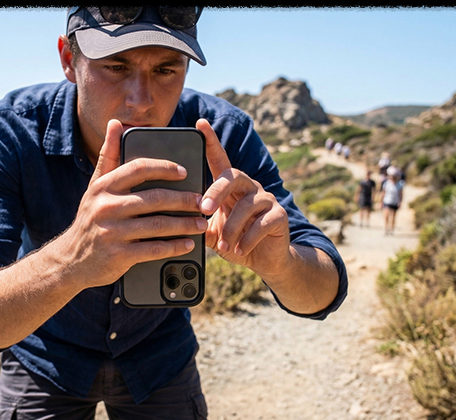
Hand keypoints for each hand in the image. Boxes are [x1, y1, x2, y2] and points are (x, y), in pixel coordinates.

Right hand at [60, 119, 206, 287]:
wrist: (71, 260)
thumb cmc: (90, 219)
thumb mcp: (95, 187)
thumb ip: (109, 156)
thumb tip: (116, 123)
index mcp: (104, 186)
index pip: (139, 168)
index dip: (165, 168)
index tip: (185, 172)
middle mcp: (106, 206)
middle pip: (154, 198)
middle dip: (183, 200)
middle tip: (201, 201)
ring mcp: (112, 232)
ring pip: (158, 224)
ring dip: (184, 224)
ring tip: (200, 224)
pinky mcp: (118, 255)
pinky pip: (153, 249)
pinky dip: (174, 247)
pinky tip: (187, 244)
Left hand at [196, 119, 289, 276]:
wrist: (265, 260)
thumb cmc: (235, 240)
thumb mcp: (213, 232)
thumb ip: (199, 224)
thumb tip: (176, 221)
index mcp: (231, 187)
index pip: (220, 158)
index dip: (210, 141)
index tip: (199, 124)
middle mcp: (249, 187)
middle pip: (233, 176)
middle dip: (216, 191)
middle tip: (204, 209)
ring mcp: (266, 200)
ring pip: (246, 205)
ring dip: (231, 227)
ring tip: (224, 244)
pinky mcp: (279, 216)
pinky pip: (261, 224)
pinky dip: (247, 239)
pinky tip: (240, 250)